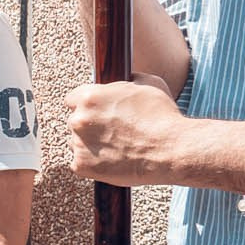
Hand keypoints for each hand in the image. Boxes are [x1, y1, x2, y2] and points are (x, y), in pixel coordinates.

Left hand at [66, 75, 188, 185]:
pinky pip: (80, 163)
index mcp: (89, 97)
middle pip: (76, 121)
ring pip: (77, 143)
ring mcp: (78, 144)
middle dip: (90, 125)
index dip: (87, 105)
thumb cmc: (163, 117)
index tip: (97, 112)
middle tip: (113, 132)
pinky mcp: (82, 166)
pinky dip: (93, 164)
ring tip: (117, 147)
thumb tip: (126, 78)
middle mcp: (78, 119)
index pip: (73, 99)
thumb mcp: (149, 84)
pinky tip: (112, 161)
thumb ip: (127, 80)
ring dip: (91, 145)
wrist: (172, 150)